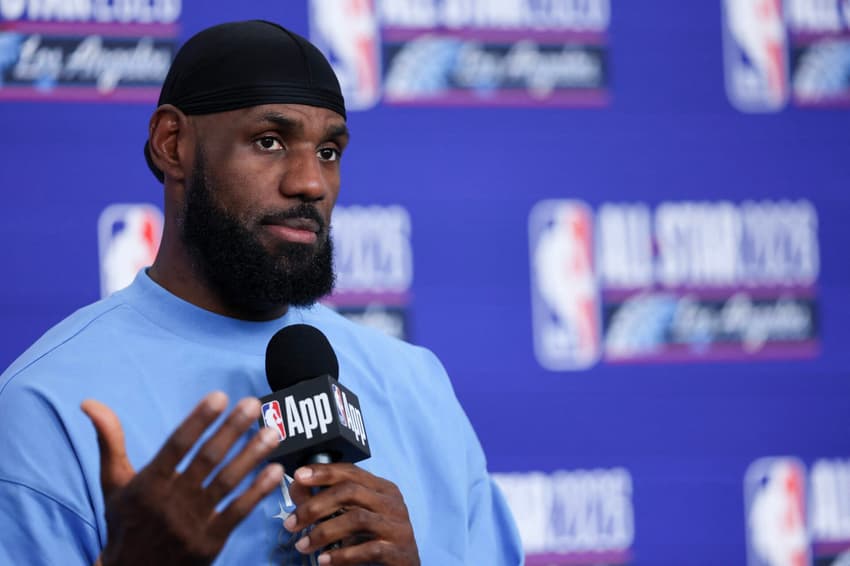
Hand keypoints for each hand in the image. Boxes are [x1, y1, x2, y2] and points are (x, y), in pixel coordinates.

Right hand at [81, 392, 283, 565]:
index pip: (177, 445)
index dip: (199, 420)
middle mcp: (170, 503)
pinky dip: (258, 491)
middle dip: (232, 430)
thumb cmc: (125, 523)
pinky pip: (238, 512)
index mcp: (147, 485)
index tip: (220, 396)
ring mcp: (192, 524)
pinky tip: (276, 469)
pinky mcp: (210, 542)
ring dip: (252, 455)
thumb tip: (90, 403)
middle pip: (207, 460)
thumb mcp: (113, 484)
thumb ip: (110, 441)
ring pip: (227, 483)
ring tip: (272, 431)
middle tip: (253, 405)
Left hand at [285, 463, 419, 565]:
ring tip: (302, 546)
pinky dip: (342, 556)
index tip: (298, 476)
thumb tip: (297, 486)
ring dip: (323, 532)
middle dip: (315, 506)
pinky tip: (324, 561)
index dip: (324, 472)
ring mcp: (398, 526)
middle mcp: (393, 503)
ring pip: (357, 519)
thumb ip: (325, 502)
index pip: (351, 472)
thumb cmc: (373, 542)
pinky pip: (369, 549)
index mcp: (382, 489)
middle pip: (351, 492)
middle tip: (291, 523)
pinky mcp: (399, 551)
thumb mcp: (350, 519)